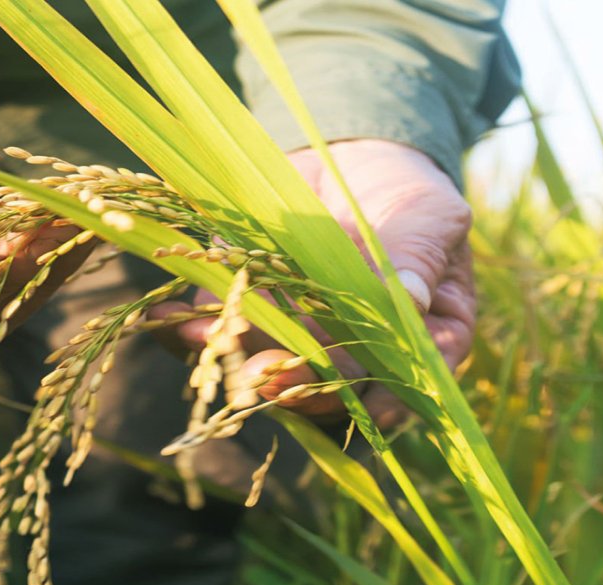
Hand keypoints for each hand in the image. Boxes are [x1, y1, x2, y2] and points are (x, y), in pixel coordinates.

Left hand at [151, 139, 474, 426]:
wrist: (344, 158)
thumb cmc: (405, 191)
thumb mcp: (427, 215)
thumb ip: (418, 256)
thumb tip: (410, 297)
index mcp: (411, 340)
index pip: (405, 381)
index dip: (389, 400)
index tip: (369, 408)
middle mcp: (349, 351)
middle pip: (326, 386)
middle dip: (295, 385)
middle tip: (265, 379)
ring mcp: (293, 334)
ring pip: (265, 364)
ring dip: (235, 359)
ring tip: (209, 340)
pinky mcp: (245, 309)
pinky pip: (217, 330)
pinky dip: (191, 330)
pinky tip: (175, 319)